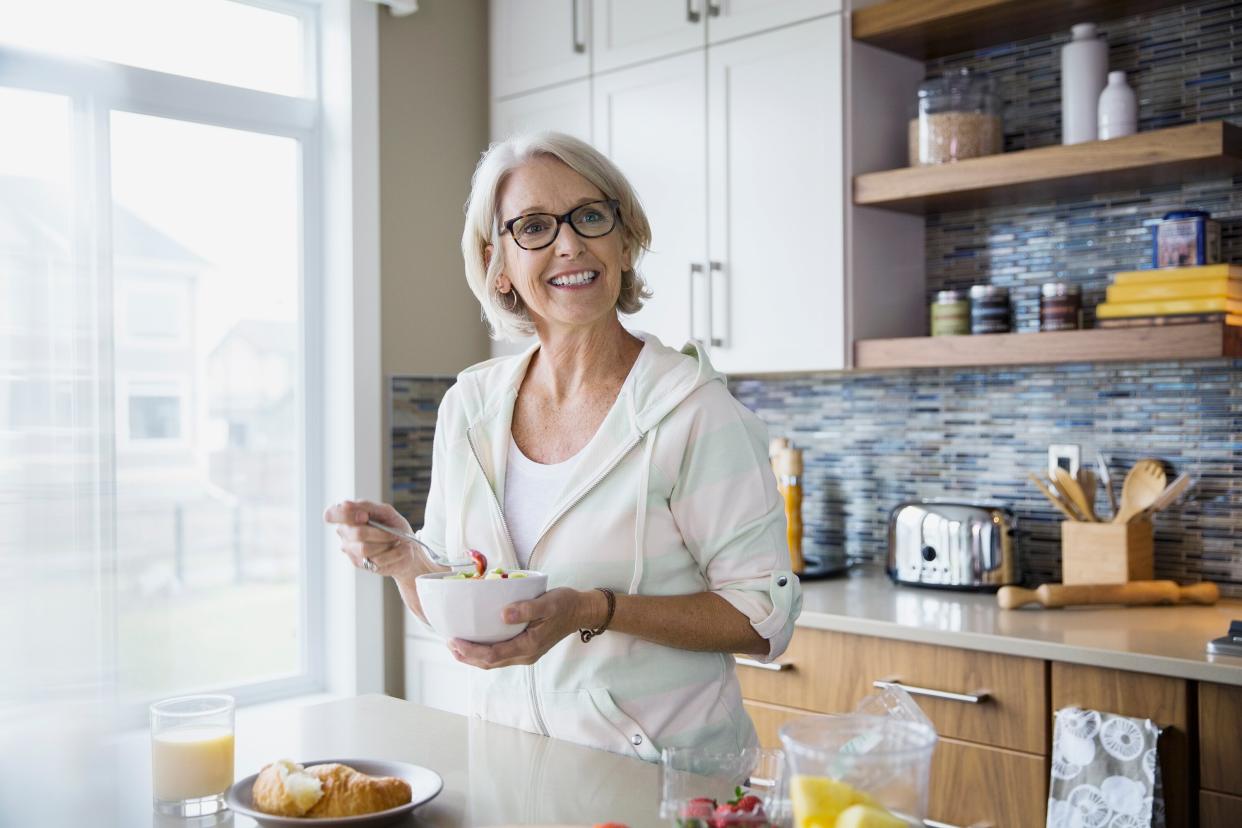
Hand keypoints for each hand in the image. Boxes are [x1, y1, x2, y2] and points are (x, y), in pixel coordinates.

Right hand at [322, 499, 432, 581]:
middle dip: (381, 533)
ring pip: (365, 548)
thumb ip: (366, 506)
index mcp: (348, 517)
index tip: (364, 516)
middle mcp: (345, 534)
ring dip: (387, 544)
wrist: (410, 548)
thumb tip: (344, 504)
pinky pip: (377, 559)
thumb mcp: (385, 511)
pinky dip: (394, 553)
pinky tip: (398, 550)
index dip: (345, 515)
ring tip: (395, 542)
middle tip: (392, 533)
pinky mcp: (362, 564)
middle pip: (357, 533)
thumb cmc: (395, 528)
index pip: (330, 514)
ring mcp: (352, 551)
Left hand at [448, 587, 598, 668]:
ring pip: (493, 661)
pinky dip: (484, 651)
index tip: (453, 640)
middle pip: (489, 663)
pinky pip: (500, 655)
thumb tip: (502, 615)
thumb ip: (526, 609)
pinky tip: (476, 641)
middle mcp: (525, 655)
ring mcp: (526, 654)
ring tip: (456, 645)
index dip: (470, 651)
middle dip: (466, 656)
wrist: (581, 611)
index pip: (493, 655)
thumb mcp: (547, 602)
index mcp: (529, 646)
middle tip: (448, 643)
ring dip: (473, 656)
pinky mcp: (526, 648)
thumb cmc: (565, 604)